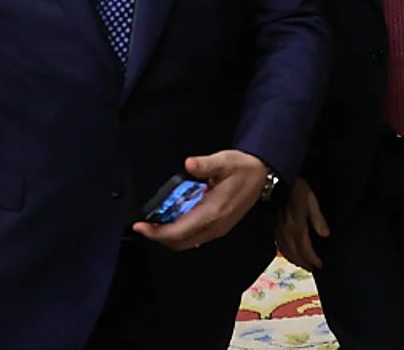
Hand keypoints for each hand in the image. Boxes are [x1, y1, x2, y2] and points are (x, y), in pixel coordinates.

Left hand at [132, 151, 265, 250]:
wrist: (263, 175)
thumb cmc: (243, 167)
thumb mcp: (225, 161)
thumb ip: (206, 164)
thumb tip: (189, 163)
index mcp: (212, 212)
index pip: (178, 232)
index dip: (156, 232)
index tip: (139, 226)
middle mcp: (214, 226)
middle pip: (179, 243)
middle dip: (159, 237)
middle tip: (143, 225)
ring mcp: (218, 229)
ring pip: (187, 243)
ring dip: (169, 237)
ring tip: (155, 224)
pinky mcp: (220, 228)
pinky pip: (195, 238)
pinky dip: (180, 235)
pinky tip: (174, 221)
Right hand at [275, 177, 328, 271]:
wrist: (275, 179)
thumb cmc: (295, 186)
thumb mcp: (310, 198)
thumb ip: (317, 217)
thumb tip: (325, 235)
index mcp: (296, 225)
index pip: (305, 248)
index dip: (312, 259)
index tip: (320, 265)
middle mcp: (286, 230)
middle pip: (294, 253)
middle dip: (304, 263)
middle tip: (313, 268)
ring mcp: (278, 228)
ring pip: (285, 251)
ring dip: (295, 260)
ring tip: (303, 264)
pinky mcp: (273, 225)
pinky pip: (278, 244)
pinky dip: (285, 253)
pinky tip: (289, 254)